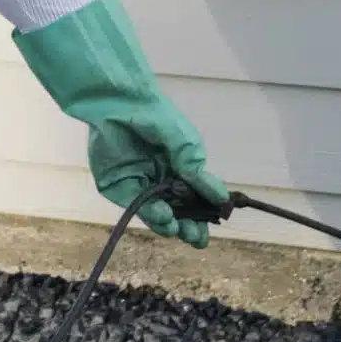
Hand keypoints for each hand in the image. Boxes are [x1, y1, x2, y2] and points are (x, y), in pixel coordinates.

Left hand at [87, 101, 228, 247]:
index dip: (203, 218)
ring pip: (156, 214)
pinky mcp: (118, 187)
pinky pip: (136, 205)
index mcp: (180, 172)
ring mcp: (140, 186)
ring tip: (177, 228)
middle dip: (187, 228)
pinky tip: (163, 216)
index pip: (194, 201)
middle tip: (195, 238)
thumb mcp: (185, 144)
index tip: (210, 229)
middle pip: (176, 213)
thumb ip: (197, 172)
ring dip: (168, 224)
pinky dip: (150, 213)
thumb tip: (222, 198)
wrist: (121, 103)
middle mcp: (161, 182)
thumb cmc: (156, 117)